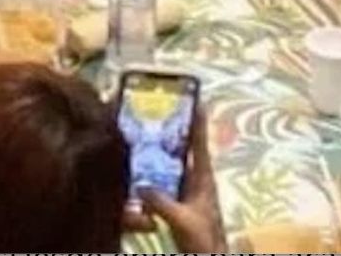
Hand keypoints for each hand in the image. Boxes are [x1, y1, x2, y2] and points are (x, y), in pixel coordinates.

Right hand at [134, 110, 225, 252]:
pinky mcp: (177, 206)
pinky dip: (152, 178)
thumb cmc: (202, 242)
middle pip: (183, 151)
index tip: (195, 99)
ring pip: (171, 168)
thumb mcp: (182, 220)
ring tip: (142, 139)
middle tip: (156, 115)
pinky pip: (162, 186)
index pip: (199, 144)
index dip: (197, 122)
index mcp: (203, 179)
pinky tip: (137, 175)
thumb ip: (162, 203)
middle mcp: (195, 182)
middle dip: (172, 134)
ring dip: (159, 156)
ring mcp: (187, 194)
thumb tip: (140, 185)